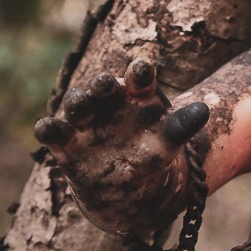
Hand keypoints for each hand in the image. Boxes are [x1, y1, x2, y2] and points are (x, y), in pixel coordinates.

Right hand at [33, 59, 208, 233]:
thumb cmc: (151, 151)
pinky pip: (52, 131)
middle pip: (103, 87)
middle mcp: (109, 101)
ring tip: (81, 103)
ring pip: (77, 104)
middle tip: (106, 82)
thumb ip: (182, 126)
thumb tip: (203, 110)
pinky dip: (48, 128)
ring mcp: (85, 119)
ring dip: (77, 102)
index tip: (143, 68)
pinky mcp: (64, 141)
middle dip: (103, 84)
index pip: (139, 77)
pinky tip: (46, 126)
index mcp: (137, 93)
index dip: (140, 72)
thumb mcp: (168, 141)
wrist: (125, 183)